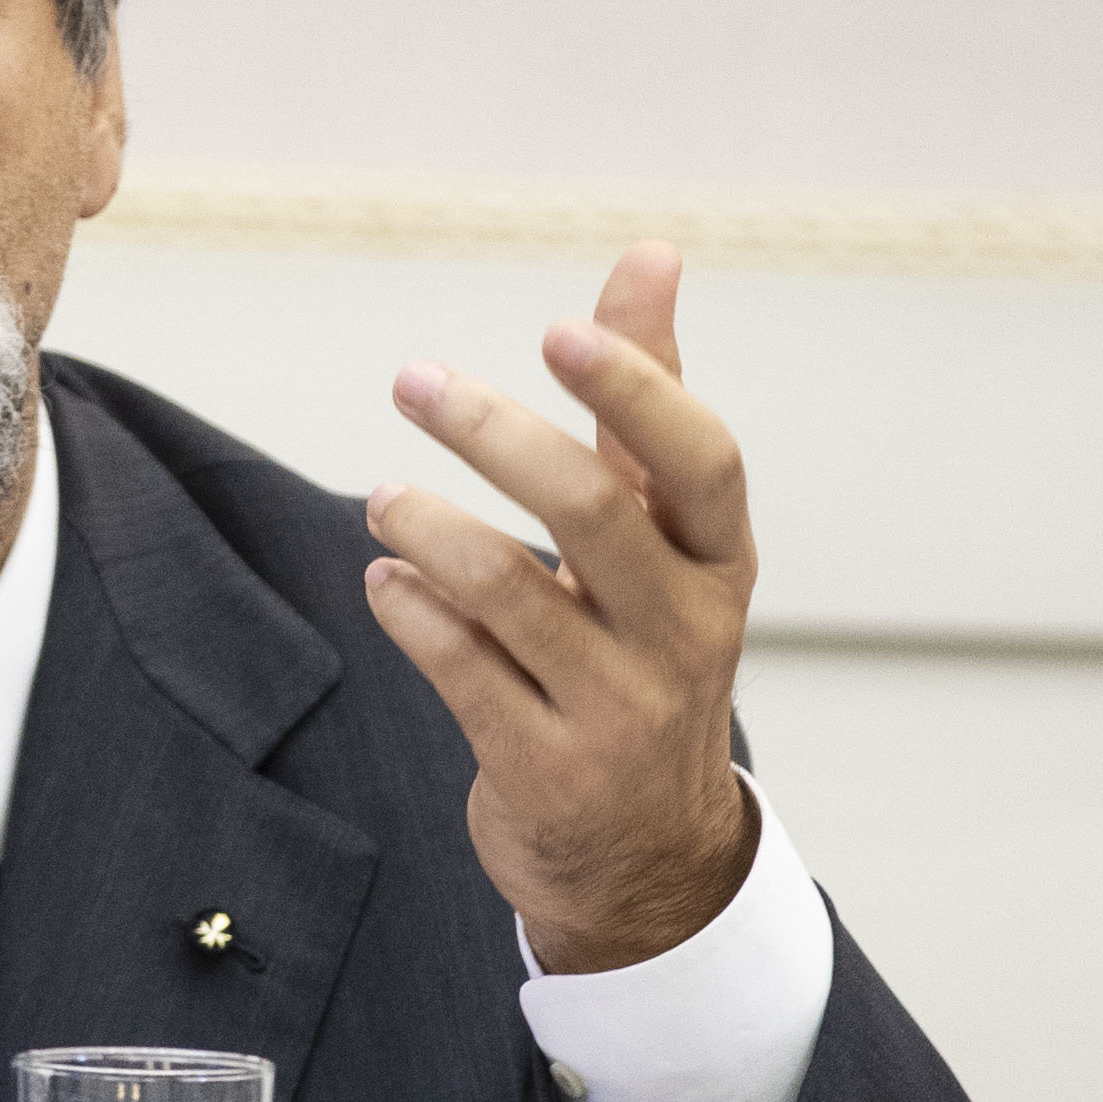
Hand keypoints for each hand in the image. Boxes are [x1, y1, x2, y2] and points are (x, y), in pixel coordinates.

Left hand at [365, 244, 756, 975]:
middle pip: (589, 511)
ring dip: (429, 527)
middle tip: (413, 379)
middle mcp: (683, 632)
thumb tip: (652, 251)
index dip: (635, 388)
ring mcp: (618, 710)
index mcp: (718, 559)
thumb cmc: (643, 647)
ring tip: (384, 499)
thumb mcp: (663, 536)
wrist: (646, 850)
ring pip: (507, 593)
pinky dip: (413, 613)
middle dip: (490, 433)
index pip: (697, 458)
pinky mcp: (547, 771)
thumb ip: (644, 399)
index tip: (558, 329)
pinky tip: (388, 580)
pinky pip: (463, 671)